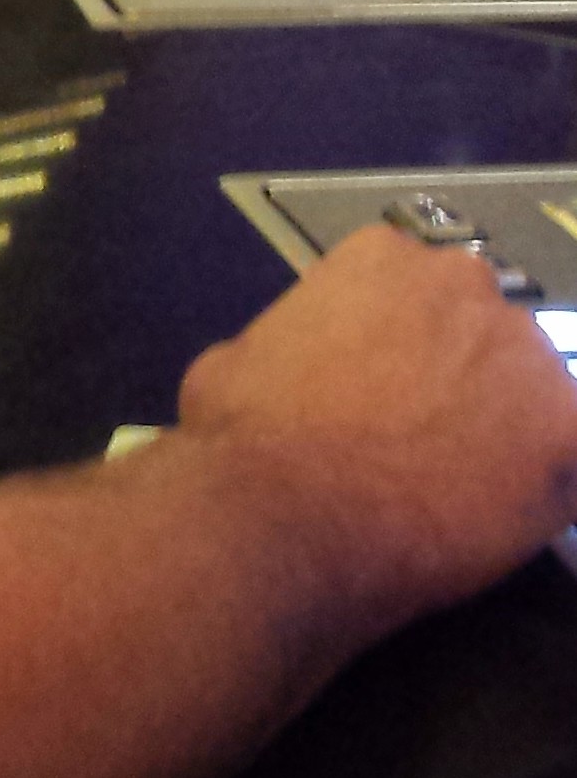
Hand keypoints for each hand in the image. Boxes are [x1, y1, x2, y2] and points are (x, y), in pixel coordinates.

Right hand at [178, 227, 576, 623]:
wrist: (281, 517)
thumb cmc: (242, 440)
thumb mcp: (233, 362)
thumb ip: (291, 349)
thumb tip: (300, 378)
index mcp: (384, 259)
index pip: (417, 297)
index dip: (404, 353)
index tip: (384, 397)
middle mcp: (467, 284)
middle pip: (482, 334)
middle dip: (461, 385)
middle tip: (422, 447)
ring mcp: (527, 353)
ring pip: (532, 394)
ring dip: (506, 435)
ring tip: (457, 495)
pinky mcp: (568, 430)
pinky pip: (570, 458)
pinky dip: (544, 486)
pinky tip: (501, 517)